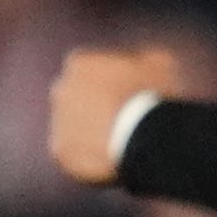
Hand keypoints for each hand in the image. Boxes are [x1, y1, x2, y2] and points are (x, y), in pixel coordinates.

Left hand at [48, 44, 191, 187]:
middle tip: (120, 118)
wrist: (145, 135)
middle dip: (92, 105)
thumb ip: (140, 58)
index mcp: (79, 63)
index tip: (126, 92)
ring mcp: (57, 122)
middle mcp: (61, 89)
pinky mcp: (60, 151)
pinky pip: (72, 153)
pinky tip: (109, 158)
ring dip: (89, 132)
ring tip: (118, 142)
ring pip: (72, 127)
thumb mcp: (158, 61)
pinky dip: (87, 157)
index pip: (88, 69)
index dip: (109, 81)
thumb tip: (140, 61)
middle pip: (75, 97)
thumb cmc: (153, 94)